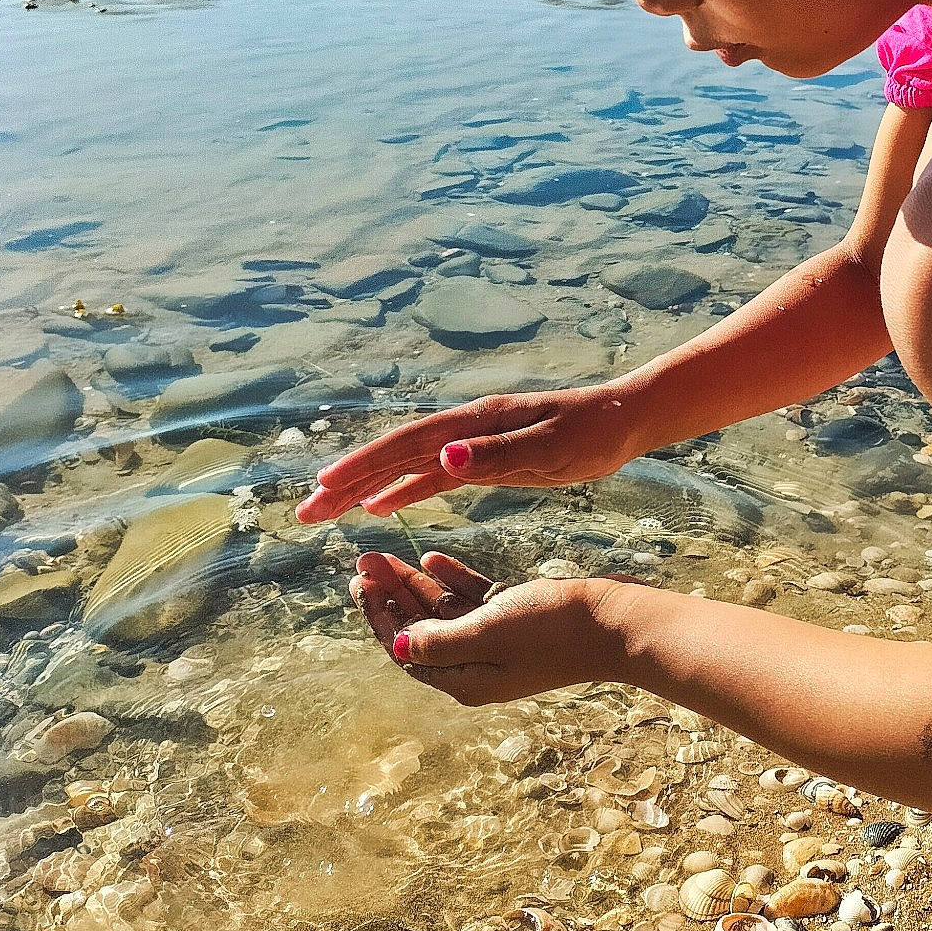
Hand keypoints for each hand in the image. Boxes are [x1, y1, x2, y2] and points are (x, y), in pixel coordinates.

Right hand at [296, 384, 644, 523]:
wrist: (625, 418)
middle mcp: (466, 429)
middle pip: (394, 455)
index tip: (324, 488)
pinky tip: (383, 506)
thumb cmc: (593, 432)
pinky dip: (403, 490)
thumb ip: (497, 455)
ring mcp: (473, 442)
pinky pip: (432, 476)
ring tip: (328, 510)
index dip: (363, 468)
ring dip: (367, 488)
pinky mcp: (486, 457)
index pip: (406, 447)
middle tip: (306, 513)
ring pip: (407, 466)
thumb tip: (442, 459)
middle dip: (348, 482)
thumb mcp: (550, 449)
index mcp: (475, 424)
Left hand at [349, 548, 628, 704]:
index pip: (406, 648)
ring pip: (444, 611)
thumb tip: (400, 645)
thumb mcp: (485, 634)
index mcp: (464, 679)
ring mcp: (498, 640)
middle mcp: (477, 664)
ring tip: (389, 555)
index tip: (359, 582)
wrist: (613, 622)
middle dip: (391, 595)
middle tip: (367, 560)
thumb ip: (438, 641)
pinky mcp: (518, 617)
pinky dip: (452, 579)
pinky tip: (433, 557)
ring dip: (416, 584)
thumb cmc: (550, 629)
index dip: (379, 616)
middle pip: (420, 628)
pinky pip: (474, 599)